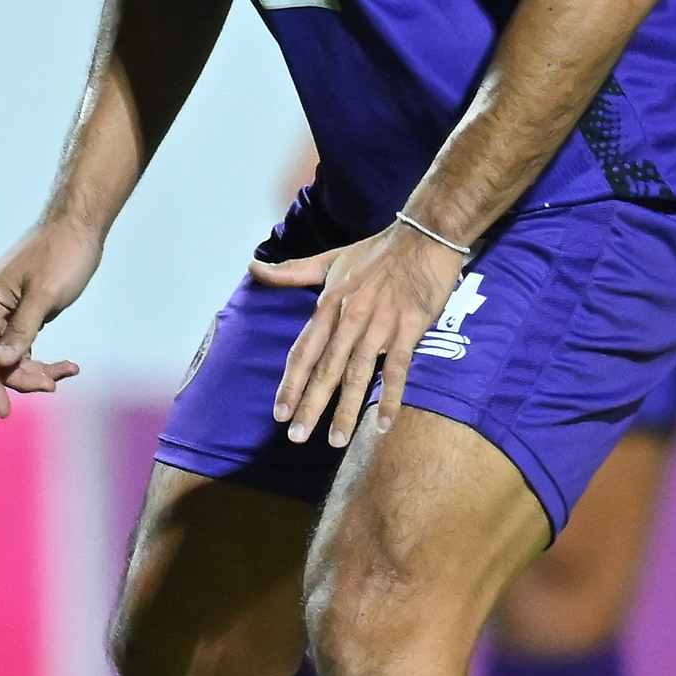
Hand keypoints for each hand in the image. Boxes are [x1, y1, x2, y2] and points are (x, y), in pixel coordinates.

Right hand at [0, 215, 100, 415]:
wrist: (79, 224)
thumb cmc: (63, 255)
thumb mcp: (45, 296)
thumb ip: (21, 332)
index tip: (4, 411)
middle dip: (23, 377)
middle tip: (55, 384)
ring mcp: (5, 309)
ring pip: (12, 355)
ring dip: (36, 370)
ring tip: (68, 371)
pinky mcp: (22, 311)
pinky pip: (24, 344)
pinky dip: (42, 358)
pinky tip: (68, 365)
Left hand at [251, 221, 464, 447]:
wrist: (423, 236)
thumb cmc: (377, 250)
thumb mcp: (330, 259)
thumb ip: (292, 272)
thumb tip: (252, 268)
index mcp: (330, 304)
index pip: (304, 351)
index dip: (290, 383)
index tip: (279, 413)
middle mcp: (351, 318)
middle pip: (327, 368)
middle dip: (311, 404)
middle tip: (297, 437)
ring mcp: (380, 325)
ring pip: (358, 373)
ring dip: (347, 408)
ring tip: (336, 439)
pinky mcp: (409, 328)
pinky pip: (398, 368)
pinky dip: (390, 396)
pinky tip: (384, 424)